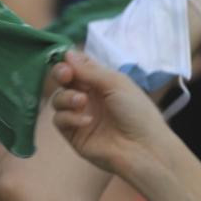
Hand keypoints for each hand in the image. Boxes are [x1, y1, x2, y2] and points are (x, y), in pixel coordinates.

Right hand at [48, 51, 171, 178]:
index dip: (69, 63)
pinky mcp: (72, 134)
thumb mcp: (116, 83)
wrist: (142, 148)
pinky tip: (87, 122)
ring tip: (82, 103)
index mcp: (102, 83)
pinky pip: (59, 120)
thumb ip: (89, 70)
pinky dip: (69, 118)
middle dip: (61, 76)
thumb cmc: (137, 112)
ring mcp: (79, 115)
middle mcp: (88, 97)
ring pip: (58, 100)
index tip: (67, 63)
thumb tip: (67, 52)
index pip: (78, 68)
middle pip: (64, 81)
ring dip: (66, 98)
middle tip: (66, 76)